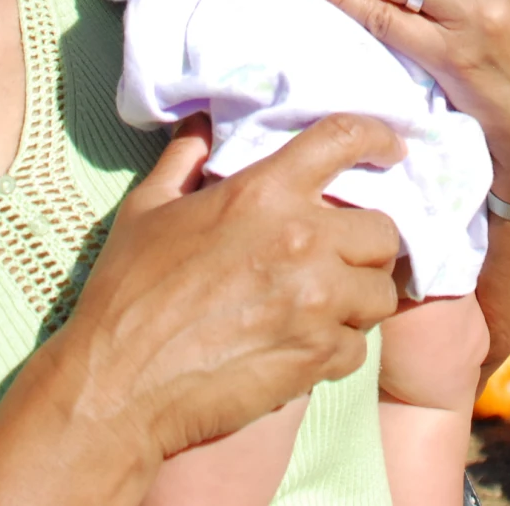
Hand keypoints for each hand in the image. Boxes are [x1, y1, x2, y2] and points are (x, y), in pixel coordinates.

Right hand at [57, 114, 404, 465]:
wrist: (118, 386)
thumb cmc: (126, 295)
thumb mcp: (146, 210)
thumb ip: (183, 161)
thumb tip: (200, 124)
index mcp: (261, 192)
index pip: (342, 139)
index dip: (377, 136)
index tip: (391, 149)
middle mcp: (300, 238)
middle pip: (382, 229)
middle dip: (365, 244)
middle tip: (340, 258)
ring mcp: (315, 300)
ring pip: (381, 292)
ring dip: (358, 298)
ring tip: (324, 307)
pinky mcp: (317, 355)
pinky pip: (358, 346)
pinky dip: (337, 348)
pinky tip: (303, 348)